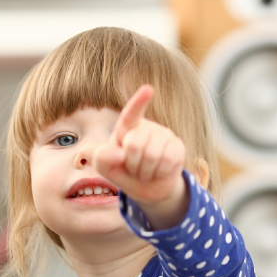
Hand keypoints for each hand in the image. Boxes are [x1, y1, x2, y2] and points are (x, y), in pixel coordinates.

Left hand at [93, 85, 188, 228]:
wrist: (146, 186)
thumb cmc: (122, 170)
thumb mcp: (104, 166)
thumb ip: (100, 158)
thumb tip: (119, 154)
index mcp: (126, 127)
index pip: (130, 114)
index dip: (138, 102)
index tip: (148, 89)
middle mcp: (146, 127)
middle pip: (134, 144)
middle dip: (130, 163)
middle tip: (132, 167)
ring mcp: (164, 135)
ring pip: (152, 155)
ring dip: (144, 170)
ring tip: (144, 170)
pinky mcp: (177, 146)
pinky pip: (167, 160)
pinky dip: (158, 172)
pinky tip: (158, 171)